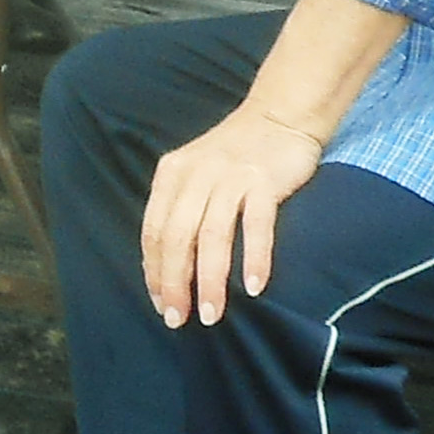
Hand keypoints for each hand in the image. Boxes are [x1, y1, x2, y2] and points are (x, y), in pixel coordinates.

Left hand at [141, 105, 327, 327]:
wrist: (280, 114)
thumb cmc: (236, 153)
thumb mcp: (196, 173)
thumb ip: (182, 208)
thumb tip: (170, 265)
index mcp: (172, 175)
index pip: (153, 231)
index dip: (154, 271)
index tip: (160, 304)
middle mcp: (195, 175)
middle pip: (175, 238)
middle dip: (174, 283)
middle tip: (178, 319)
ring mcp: (229, 177)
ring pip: (211, 237)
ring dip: (209, 281)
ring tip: (210, 315)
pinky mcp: (263, 180)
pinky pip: (256, 225)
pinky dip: (254, 258)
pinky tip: (253, 288)